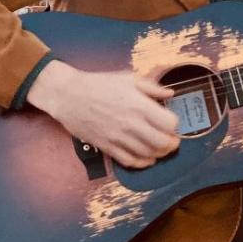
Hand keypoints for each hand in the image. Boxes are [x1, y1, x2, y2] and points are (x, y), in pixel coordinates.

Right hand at [28, 60, 180, 168]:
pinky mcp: (106, 146)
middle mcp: (131, 123)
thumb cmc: (99, 84)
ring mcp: (118, 137)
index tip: (172, 123)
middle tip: (173, 140)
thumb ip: (152, 87)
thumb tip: (170, 94)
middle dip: (171, 144)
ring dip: (159, 154)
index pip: (170, 123)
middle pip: (162, 143)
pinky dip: (142, 163)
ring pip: (148, 155)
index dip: (175, 125)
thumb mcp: (128, 78)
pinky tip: (146, 159)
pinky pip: (129, 161)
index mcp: (140, 105)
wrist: (68, 95)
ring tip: (161, 149)